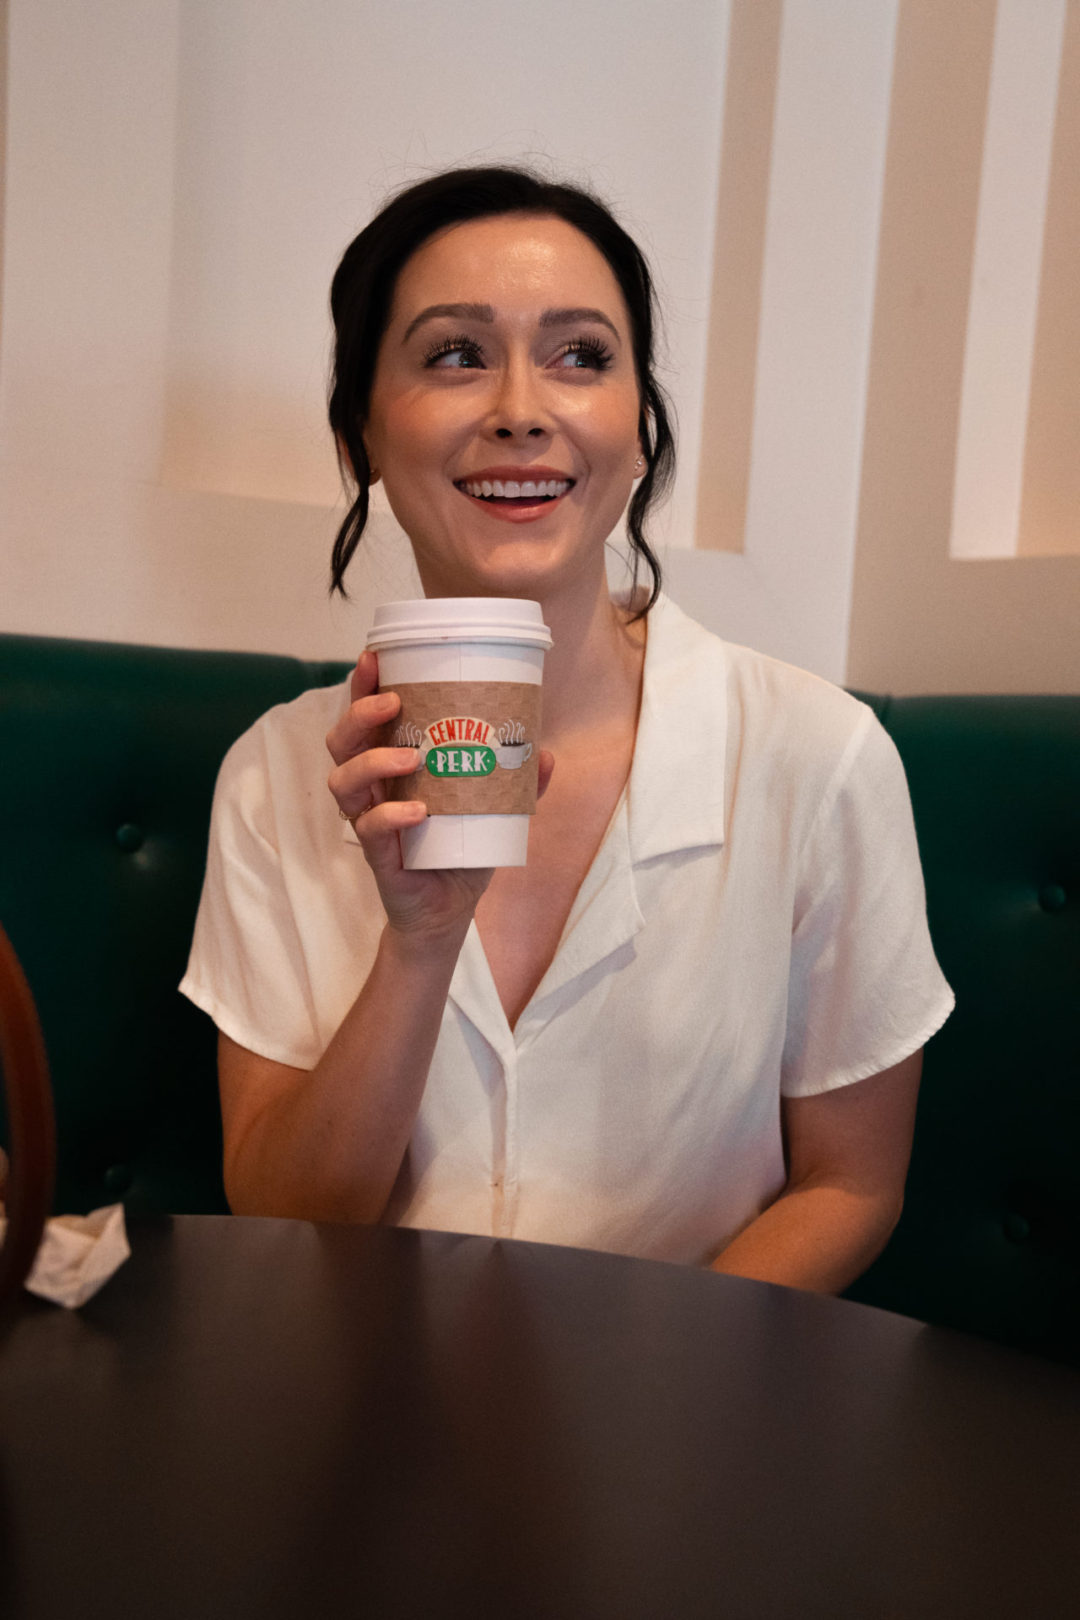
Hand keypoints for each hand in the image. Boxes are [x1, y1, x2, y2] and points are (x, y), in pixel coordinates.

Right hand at [327, 652, 551, 948]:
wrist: (448, 914)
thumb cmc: (460, 852)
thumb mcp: (494, 811)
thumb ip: (517, 783)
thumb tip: (545, 752)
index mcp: (391, 768)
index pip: (365, 720)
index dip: (361, 687)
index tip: (373, 657)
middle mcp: (371, 790)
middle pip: (341, 742)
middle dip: (359, 715)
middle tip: (392, 703)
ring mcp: (369, 822)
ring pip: (343, 782)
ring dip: (373, 762)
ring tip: (410, 758)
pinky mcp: (378, 857)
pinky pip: (370, 830)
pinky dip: (390, 817)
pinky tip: (418, 812)